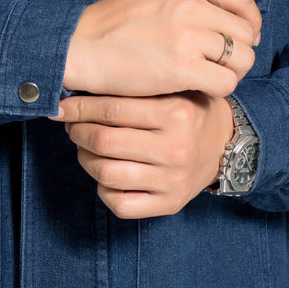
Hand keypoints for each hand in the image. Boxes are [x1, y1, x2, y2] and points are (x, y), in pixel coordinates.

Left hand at [48, 90, 234, 218]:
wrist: (226, 143)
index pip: (113, 109)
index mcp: (176, 113)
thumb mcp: (171, 88)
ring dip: (85, 159)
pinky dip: (103, 189)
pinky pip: (121, 204)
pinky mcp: (170, 204)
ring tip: (84, 147)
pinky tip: (105, 173)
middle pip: (104, 142)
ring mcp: (173, 180)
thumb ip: (135, 86)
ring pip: (106, 174)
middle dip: (78, 131)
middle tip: (72, 124)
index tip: (62, 106)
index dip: (79, 107)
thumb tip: (81, 83)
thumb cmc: (187, 109)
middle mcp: (176, 149)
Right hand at [63, 0, 260, 97]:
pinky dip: (219, 89)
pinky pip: (226, 82)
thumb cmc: (112, 24)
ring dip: (231, 71)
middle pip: (244, 30)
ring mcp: (185, 34)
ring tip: (210, 76)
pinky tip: (200, 88)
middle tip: (222, 63)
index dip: (249, 19)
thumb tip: (228, 17)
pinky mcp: (181, 67)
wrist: (78, 47)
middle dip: (240, 49)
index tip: (243, 34)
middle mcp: (188, 2)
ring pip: (241, 58)